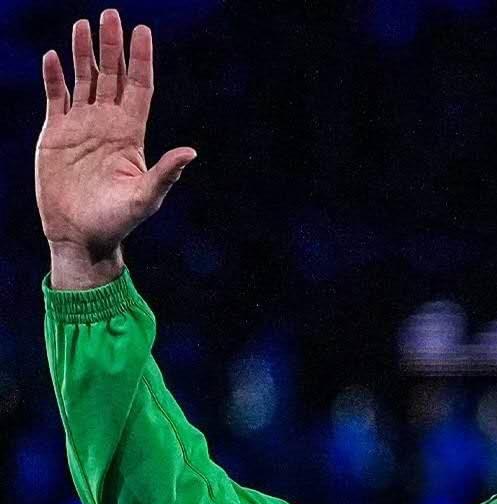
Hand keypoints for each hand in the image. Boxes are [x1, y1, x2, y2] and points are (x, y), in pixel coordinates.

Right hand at [35, 10, 195, 257]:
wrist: (82, 236)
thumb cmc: (118, 221)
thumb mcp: (145, 197)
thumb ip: (166, 173)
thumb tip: (191, 152)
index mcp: (131, 134)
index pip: (138, 87)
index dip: (140, 60)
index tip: (142, 30)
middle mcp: (107, 123)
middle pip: (111, 75)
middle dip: (111, 45)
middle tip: (111, 14)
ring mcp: (81, 126)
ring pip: (83, 79)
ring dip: (82, 52)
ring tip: (82, 25)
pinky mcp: (56, 133)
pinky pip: (55, 97)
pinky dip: (54, 77)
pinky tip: (53, 57)